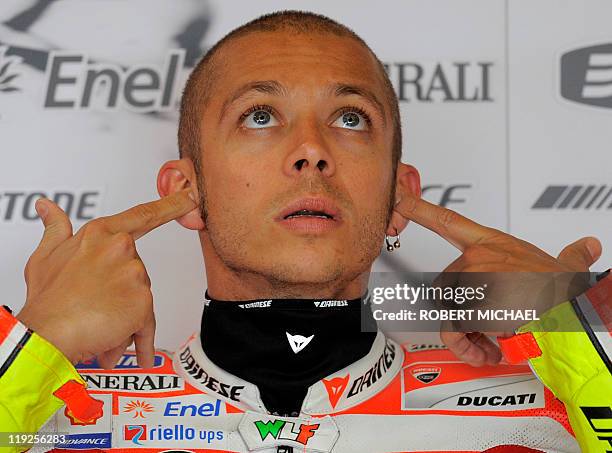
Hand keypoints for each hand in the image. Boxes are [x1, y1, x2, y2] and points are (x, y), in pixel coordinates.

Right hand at [16, 190, 195, 367]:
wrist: (45, 333)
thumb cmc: (46, 298)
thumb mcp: (45, 256)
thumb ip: (55, 229)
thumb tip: (46, 206)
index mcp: (101, 233)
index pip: (143, 216)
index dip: (171, 205)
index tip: (191, 197)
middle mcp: (121, 248)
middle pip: (137, 275)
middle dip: (119, 296)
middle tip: (92, 308)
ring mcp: (134, 274)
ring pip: (140, 302)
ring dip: (123, 319)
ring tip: (95, 326)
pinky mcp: (143, 301)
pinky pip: (145, 325)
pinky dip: (135, 340)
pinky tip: (118, 351)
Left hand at [393, 193, 601, 365]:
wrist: (572, 319)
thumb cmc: (564, 296)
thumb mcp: (566, 269)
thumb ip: (571, 257)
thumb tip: (588, 246)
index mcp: (494, 244)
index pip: (449, 221)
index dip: (420, 209)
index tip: (399, 199)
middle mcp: (478, 257)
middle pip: (445, 285)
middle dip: (463, 309)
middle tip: (489, 324)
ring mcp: (471, 279)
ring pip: (448, 310)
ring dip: (468, 331)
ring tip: (494, 337)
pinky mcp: (468, 304)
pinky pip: (451, 330)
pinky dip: (466, 347)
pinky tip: (488, 350)